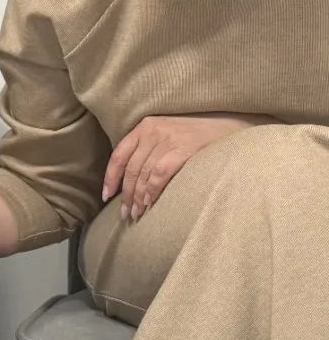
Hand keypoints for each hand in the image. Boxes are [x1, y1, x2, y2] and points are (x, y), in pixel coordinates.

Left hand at [102, 114, 268, 220]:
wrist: (233, 125)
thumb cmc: (199, 134)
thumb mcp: (169, 134)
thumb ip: (150, 149)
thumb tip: (133, 180)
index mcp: (145, 126)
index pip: (119, 155)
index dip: (110, 178)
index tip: (106, 196)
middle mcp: (152, 131)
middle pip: (130, 168)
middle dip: (125, 194)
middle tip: (125, 213)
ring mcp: (168, 139)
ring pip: (143, 174)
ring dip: (137, 197)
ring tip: (136, 214)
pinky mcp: (183, 149)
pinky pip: (159, 174)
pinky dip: (152, 191)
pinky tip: (150, 204)